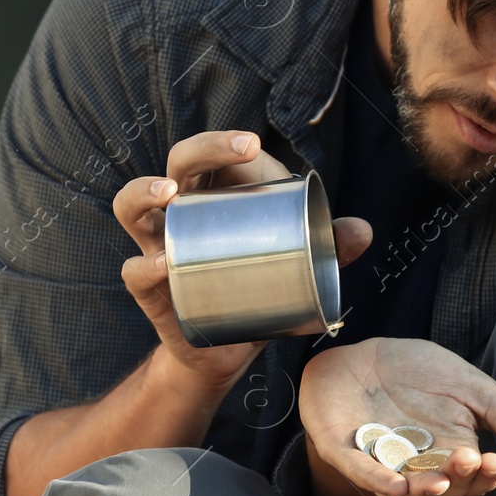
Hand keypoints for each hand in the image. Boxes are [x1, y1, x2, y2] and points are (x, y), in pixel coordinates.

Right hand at [114, 130, 371, 392]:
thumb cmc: (263, 289)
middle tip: (237, 150)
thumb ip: (330, 247)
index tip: (254, 146)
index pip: (217, 155)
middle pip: (178, 165)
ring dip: (144, 191)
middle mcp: (182, 213)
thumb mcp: (302, 267)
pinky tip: (162, 265)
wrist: (229, 352)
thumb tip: (362, 231)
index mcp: (215, 196)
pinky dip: (145, 268)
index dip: (230, 143)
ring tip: (169, 192)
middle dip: (202, 149)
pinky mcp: (153, 292)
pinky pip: (136, 273)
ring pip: (133, 207)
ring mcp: (160, 248)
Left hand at [299, 337, 495, 495]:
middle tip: (470, 459)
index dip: (485, 478)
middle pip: (443, 490)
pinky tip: (395, 484)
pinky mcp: (346, 453)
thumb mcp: (474, 390)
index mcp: (452, 453)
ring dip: (424, 490)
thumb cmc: (419, 375)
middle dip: (459, 480)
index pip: (474, 479)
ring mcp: (382, 463)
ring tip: (441, 480)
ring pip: (405, 492)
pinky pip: (363, 474)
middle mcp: (419, 466)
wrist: (363, 356)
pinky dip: (378, 481)